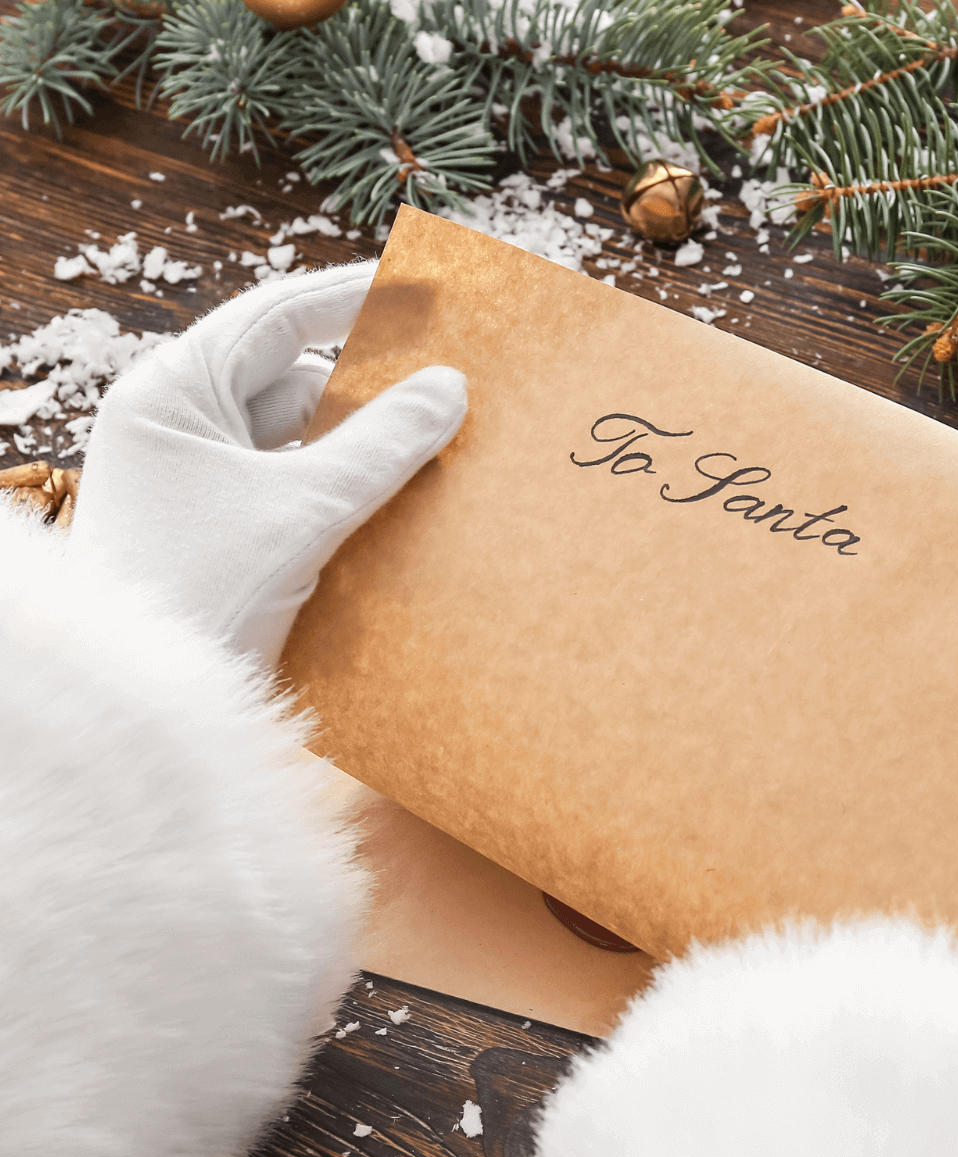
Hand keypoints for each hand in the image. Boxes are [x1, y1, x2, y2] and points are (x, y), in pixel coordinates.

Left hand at [68, 261, 467, 665]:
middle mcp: (178, 428)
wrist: (151, 711)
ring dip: (363, 449)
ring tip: (436, 450)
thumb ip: (382, 445)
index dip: (355, 298)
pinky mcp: (223, 534)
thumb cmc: (201, 594)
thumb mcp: (303, 511)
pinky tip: (400, 503)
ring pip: (300, 442)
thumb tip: (450, 387)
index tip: (427, 289)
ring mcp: (198, 484)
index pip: (276, 318)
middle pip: (294, 382)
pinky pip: (296, 491)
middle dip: (370, 389)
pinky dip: (345, 493)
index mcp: (172, 394)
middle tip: (449, 387)